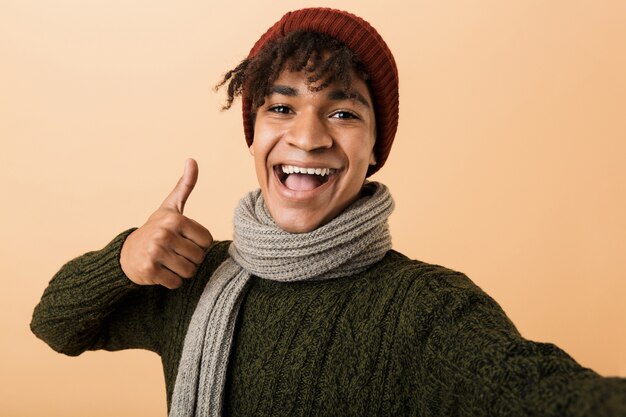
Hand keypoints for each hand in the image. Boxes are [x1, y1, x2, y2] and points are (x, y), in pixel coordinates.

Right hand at [120, 159, 212, 288]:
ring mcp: (155, 252)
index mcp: (175, 219)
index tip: (183, 240)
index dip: (198, 244)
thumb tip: (192, 160)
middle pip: (198, 257)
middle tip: (174, 252)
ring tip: (168, 261)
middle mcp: (164, 234)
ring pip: (189, 271)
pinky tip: (161, 271)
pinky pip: (175, 283)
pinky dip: (171, 282)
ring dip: (182, 271)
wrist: (126, 253)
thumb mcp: (171, 207)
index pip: (206, 241)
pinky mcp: (149, 270)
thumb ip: (185, 186)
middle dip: (190, 259)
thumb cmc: (156, 228)